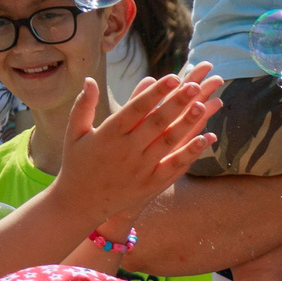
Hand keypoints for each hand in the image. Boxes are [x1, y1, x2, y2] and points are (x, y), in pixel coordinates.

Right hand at [53, 68, 219, 228]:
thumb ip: (84, 106)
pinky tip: (207, 138)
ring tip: (203, 105)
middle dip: (177, 102)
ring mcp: (141, 168)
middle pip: (157, 122)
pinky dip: (192, 152)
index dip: (156, 92)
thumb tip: (90, 79)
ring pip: (169, 141)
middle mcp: (126, 150)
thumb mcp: (74, 133)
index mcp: (108, 134)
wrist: (80, 203)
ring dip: (188, 123)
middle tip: (195, 85)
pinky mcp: (152, 184)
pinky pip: (175, 165)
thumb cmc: (77, 163)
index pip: (136, 108)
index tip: (173, 77)